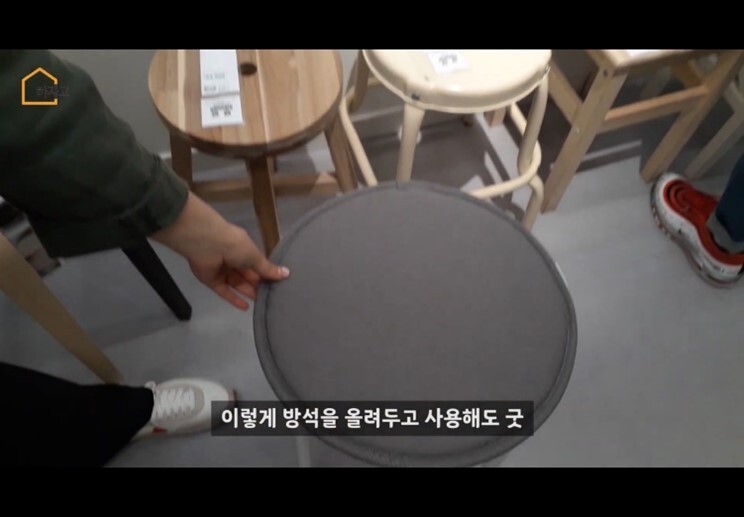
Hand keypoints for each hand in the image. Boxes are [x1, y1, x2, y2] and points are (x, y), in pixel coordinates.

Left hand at [152, 192, 288, 309]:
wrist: (206, 244)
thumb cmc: (234, 245)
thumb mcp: (255, 256)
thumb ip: (268, 268)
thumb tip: (287, 274)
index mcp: (244, 249)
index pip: (256, 264)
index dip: (266, 274)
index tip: (278, 285)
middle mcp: (233, 259)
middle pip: (247, 276)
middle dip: (258, 285)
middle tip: (271, 298)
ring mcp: (221, 270)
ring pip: (237, 284)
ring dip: (248, 292)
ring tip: (262, 304)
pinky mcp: (211, 281)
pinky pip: (224, 291)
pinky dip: (234, 299)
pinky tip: (245, 308)